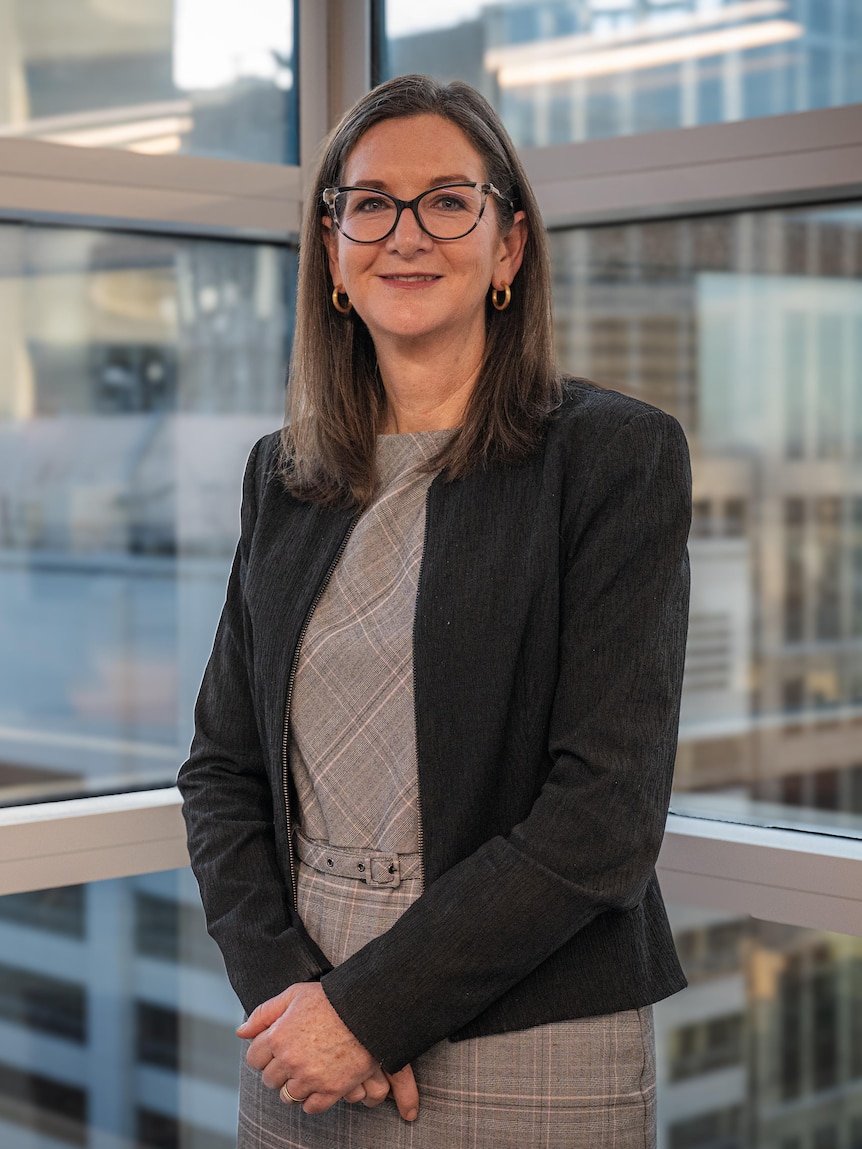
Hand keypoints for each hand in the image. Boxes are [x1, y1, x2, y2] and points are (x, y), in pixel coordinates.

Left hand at [237, 983, 417, 1118]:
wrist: (366, 1009)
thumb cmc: (330, 999)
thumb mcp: (294, 995)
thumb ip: (264, 1013)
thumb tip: (241, 1032)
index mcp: (278, 1037)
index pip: (254, 1059)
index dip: (264, 1053)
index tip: (277, 1048)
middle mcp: (290, 1061)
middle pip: (270, 1080)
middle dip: (279, 1070)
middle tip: (295, 1057)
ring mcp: (310, 1077)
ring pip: (288, 1096)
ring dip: (295, 1085)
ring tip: (308, 1070)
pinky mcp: (330, 1090)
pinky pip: (310, 1107)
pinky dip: (312, 1099)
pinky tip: (319, 1083)